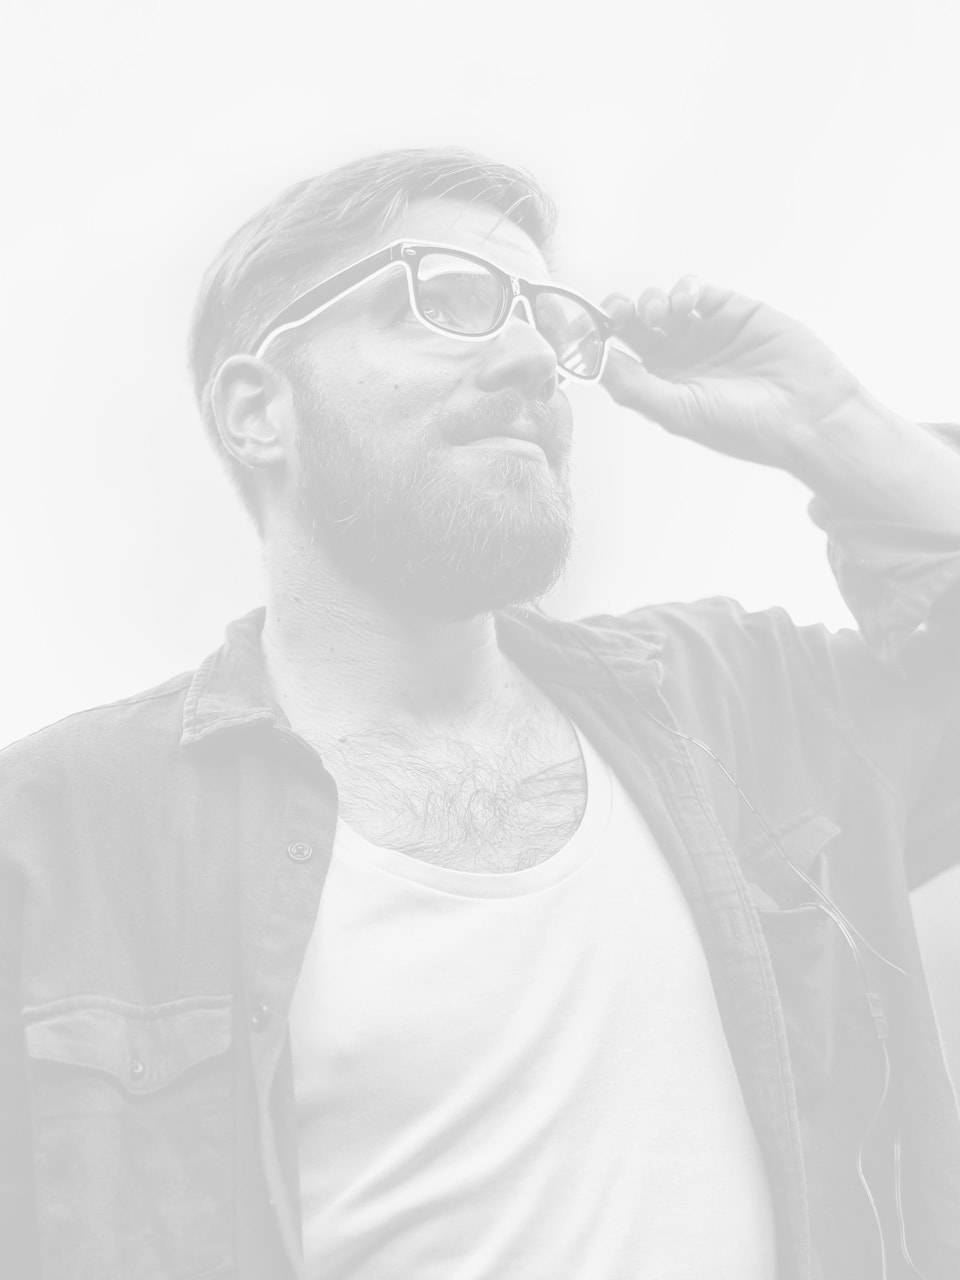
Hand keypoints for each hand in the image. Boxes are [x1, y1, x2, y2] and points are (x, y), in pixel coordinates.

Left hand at [601, 279, 863, 469]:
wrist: (807, 413)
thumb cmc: (743, 425)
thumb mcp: (678, 411)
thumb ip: (633, 386)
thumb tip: (592, 361)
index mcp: (659, 387)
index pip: (615, 359)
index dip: (595, 343)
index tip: (580, 329)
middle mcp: (677, 359)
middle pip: (632, 326)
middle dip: (618, 313)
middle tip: (617, 311)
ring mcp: (704, 333)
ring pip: (660, 304)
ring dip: (650, 302)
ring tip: (659, 315)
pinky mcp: (732, 310)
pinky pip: (697, 291)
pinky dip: (684, 289)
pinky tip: (685, 302)